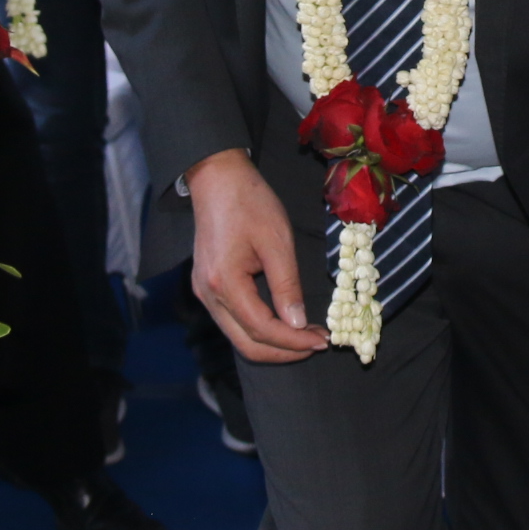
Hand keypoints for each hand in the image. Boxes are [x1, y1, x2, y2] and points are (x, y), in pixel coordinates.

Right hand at [188, 149, 323, 362]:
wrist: (216, 177)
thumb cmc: (249, 202)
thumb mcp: (277, 241)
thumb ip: (287, 286)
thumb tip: (297, 324)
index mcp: (224, 283)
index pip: (262, 329)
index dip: (294, 341)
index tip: (324, 340)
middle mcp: (209, 296)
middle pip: (247, 344)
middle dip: (284, 352)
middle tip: (317, 344)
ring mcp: (204, 293)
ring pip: (239, 337)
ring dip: (273, 344)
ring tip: (305, 336)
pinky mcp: (207, 287)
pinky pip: (233, 322)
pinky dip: (259, 330)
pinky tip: (283, 324)